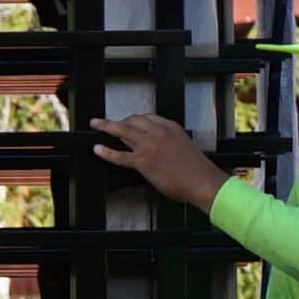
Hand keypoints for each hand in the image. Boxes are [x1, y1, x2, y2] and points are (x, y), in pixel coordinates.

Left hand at [88, 112, 228, 211]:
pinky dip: (106, 151)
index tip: (128, 120)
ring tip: (96, 125)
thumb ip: (169, 142)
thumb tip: (158, 147)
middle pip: (133, 120)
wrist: (202, 181)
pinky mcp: (143, 161)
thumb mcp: (184, 146)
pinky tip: (98, 149)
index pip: (148, 117)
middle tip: (108, 123)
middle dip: (119, 120)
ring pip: (122, 130)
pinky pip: (119, 155)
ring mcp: (149, 146)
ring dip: (106, 126)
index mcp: (171, 128)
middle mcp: (159, 132)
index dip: (134, 119)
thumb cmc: (197, 169)